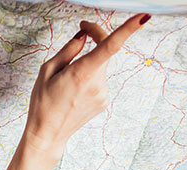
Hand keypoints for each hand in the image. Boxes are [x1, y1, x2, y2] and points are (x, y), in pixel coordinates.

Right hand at [22, 14, 149, 153]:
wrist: (48, 134)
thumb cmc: (43, 103)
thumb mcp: (47, 71)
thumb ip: (68, 50)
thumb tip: (83, 37)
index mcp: (81, 73)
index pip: (110, 46)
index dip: (128, 29)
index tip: (143, 17)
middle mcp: (96, 83)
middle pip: (105, 50)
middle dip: (96, 38)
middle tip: (82, 31)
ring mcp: (103, 93)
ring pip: (100, 65)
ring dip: (88, 63)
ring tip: (67, 79)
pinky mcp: (104, 100)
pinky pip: (99, 79)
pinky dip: (88, 76)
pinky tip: (74, 90)